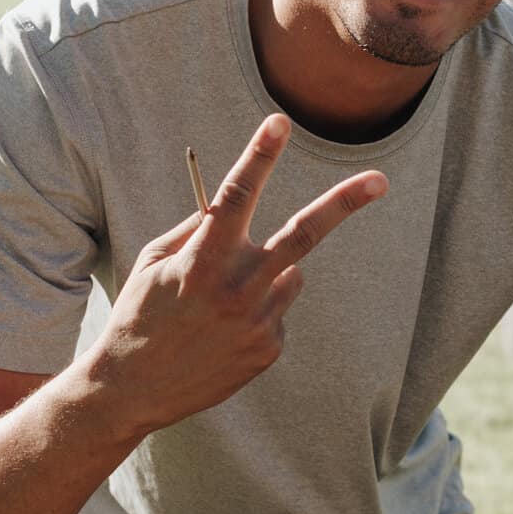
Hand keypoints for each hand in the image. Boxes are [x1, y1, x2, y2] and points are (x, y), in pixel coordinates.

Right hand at [88, 113, 385, 435]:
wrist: (132, 390)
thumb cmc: (140, 315)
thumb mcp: (153, 262)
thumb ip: (195, 231)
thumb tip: (230, 207)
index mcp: (201, 261)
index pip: (235, 197)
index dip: (259, 156)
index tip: (279, 122)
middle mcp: (236, 290)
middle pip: (302, 235)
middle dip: (343, 204)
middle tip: (380, 180)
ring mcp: (257, 322)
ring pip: (290, 272)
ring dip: (268, 273)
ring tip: (221, 304)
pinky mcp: (268, 348)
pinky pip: (279, 309)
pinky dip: (259, 310)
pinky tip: (223, 333)